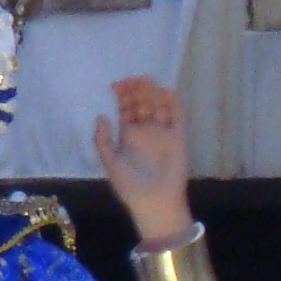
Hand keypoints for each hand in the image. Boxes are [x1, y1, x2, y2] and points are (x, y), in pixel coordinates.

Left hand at [95, 76, 193, 241]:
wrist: (153, 202)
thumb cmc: (129, 185)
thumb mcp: (109, 162)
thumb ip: (102, 140)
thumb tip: (100, 116)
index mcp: (128, 136)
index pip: (125, 110)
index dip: (122, 97)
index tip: (117, 84)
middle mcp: (146, 131)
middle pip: (142, 105)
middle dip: (138, 91)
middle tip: (133, 78)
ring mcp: (163, 134)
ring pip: (159, 108)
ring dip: (153, 94)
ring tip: (147, 80)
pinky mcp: (179, 138)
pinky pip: (177, 118)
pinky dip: (174, 105)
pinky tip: (168, 91)